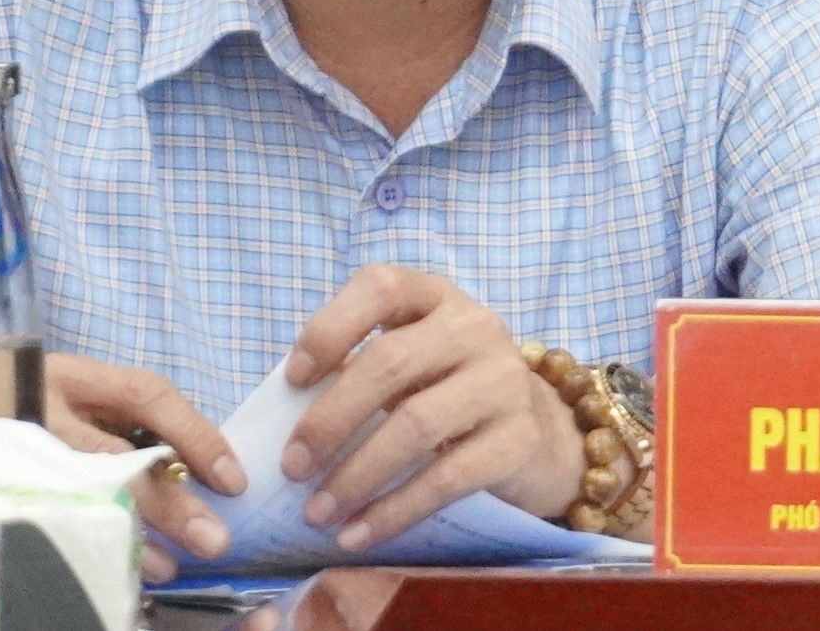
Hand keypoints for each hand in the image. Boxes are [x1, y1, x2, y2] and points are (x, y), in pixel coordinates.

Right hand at [38, 353, 243, 584]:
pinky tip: (112, 571)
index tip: (233, 482)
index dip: (195, 437)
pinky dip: (85, 548)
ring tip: (170, 568)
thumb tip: (191, 472)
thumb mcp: (73, 397)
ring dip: (131, 537)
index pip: (148, 396)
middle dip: (170, 504)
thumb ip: (123, 423)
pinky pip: (44, 524)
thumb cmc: (25, 405)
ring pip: (80, 496)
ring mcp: (10, 453)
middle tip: (213, 540)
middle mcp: (42, 410)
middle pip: (116, 458)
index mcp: (75, 379)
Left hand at [280, 265, 587, 551]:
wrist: (533, 431)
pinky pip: (446, 477)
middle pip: (390, 363)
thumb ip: (359, 373)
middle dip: (330, 420)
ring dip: (356, 475)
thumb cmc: (445, 393)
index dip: (330, 328)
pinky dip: (393, 510)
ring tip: (319, 511)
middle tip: (292, 469)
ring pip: (416, 424)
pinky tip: (358, 533)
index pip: (382, 287)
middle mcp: (476, 327)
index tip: (292, 380)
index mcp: (437, 298)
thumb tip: (286, 426)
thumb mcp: (409, 364)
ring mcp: (504, 380)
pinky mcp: (519, 438)